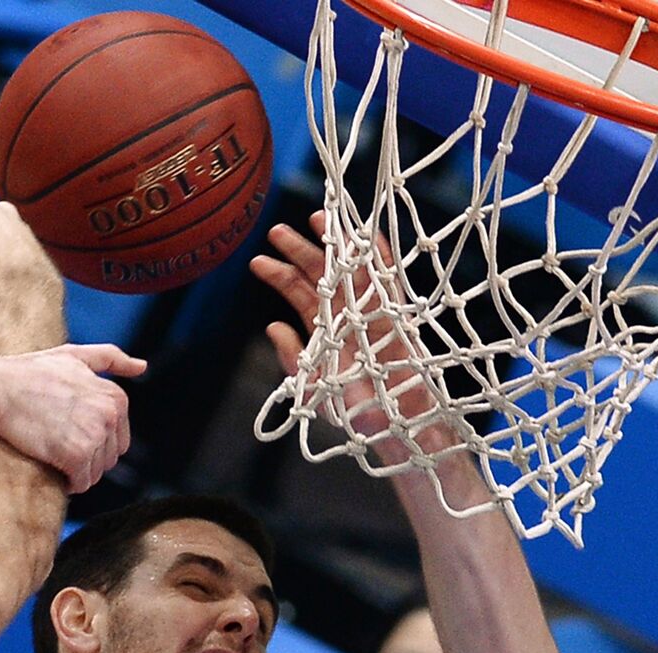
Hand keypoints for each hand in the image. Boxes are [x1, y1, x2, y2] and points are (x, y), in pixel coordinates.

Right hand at [0, 345, 146, 492]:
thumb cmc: (28, 373)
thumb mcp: (72, 356)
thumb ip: (110, 359)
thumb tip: (142, 366)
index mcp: (115, 397)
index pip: (119, 440)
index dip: (92, 443)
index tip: (67, 434)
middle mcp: (110, 415)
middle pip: (109, 458)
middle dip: (87, 459)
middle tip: (56, 446)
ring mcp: (94, 435)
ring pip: (95, 473)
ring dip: (76, 472)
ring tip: (52, 455)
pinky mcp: (75, 455)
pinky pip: (81, 483)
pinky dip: (68, 483)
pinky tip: (50, 468)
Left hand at [250, 213, 450, 460]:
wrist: (397, 429)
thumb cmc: (357, 416)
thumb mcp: (312, 390)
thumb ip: (293, 359)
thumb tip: (274, 326)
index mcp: (327, 333)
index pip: (301, 297)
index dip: (281, 276)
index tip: (258, 261)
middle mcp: (349, 318)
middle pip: (323, 276)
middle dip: (301, 252)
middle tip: (276, 230)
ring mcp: (374, 314)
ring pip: (353, 270)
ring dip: (336, 245)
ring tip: (316, 218)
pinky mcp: (398, 316)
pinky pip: (388, 278)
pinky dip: (377, 254)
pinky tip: (361, 233)